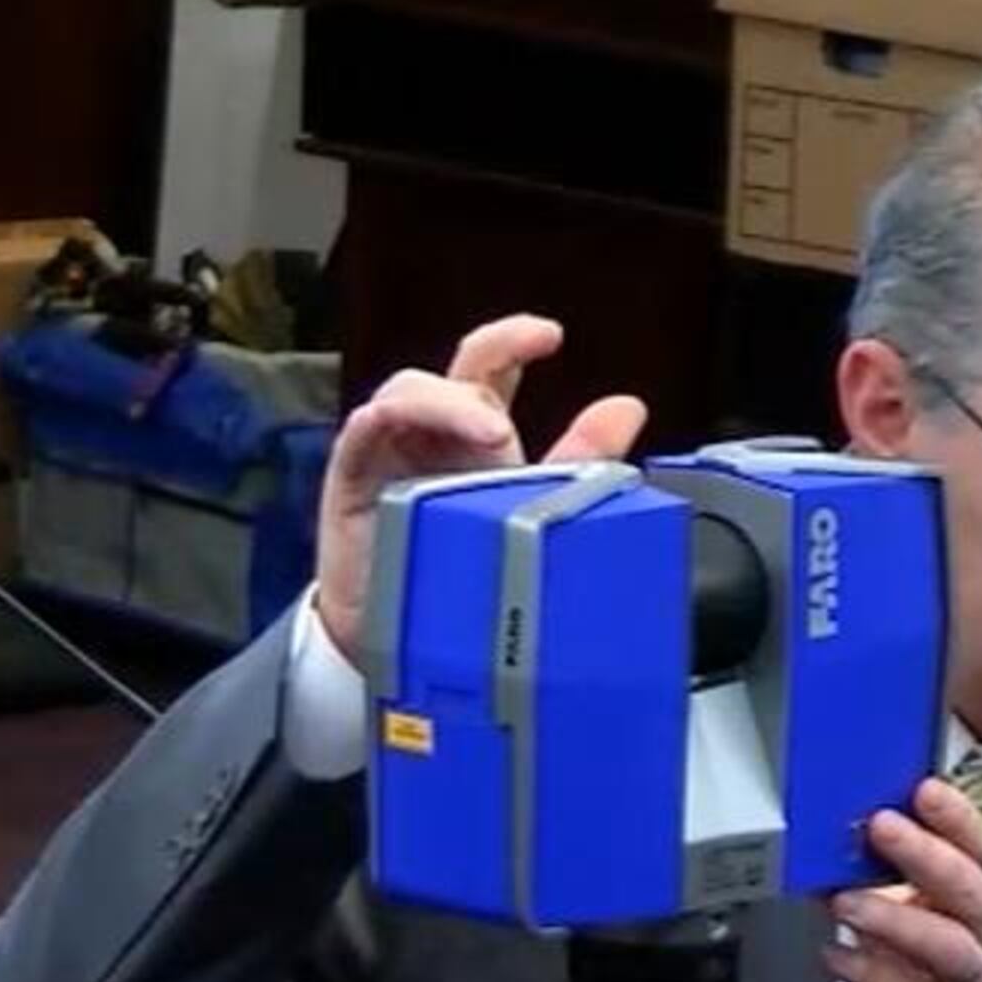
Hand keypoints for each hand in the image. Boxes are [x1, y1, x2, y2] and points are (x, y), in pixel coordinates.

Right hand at [311, 314, 647, 652]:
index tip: (551, 336)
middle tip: (528, 371)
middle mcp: (432, 435)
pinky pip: (367, 426)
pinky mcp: (353, 476)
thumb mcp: (528, 514)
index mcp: (474, 438)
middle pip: (453, 370)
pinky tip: (420, 428)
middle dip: (492, 350)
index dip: (515, 340)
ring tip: (493, 435)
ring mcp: (390, 451)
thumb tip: (628, 408)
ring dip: (453, 401)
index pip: (491, 371)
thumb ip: (577, 462)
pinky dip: (395, 416)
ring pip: (410, 391)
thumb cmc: (459, 577)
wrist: (402, 645)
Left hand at [826, 778, 981, 981]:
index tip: (925, 789)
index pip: (981, 855)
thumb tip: (837, 858)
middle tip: (882, 827)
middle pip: (971, 892)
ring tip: (848, 901)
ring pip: (947, 946)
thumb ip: (895, 899)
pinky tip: (836, 959)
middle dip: (927, 855)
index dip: (958, 820)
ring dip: (895, 918)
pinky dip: (869, 975)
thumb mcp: (933, 940)